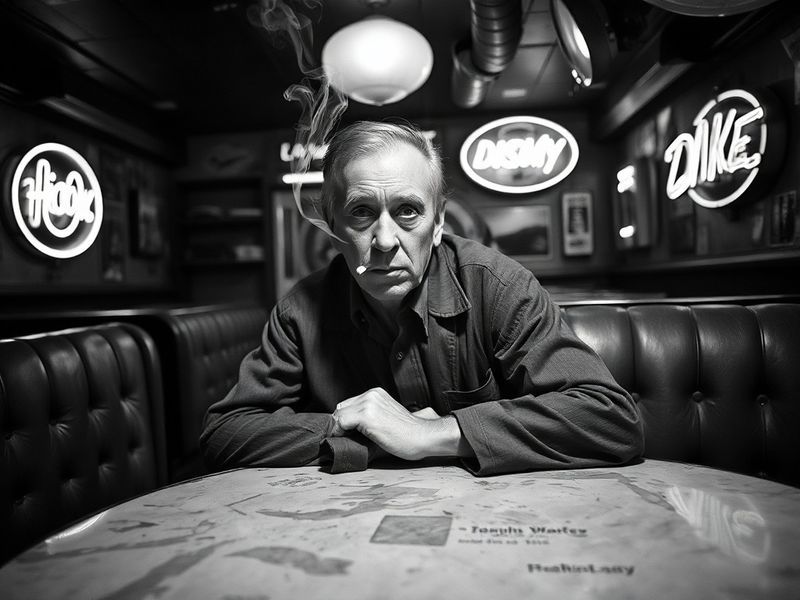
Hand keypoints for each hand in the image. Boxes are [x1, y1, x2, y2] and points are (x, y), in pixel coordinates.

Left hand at [331, 388, 449, 459]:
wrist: (422, 437)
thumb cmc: (408, 433)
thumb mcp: (386, 417)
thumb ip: (370, 415)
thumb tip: (350, 426)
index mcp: (376, 394)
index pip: (349, 404)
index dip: (344, 419)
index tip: (345, 432)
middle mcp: (371, 395)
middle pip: (342, 408)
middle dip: (340, 423)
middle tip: (345, 437)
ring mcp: (369, 404)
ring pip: (340, 415)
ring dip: (340, 428)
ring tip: (348, 439)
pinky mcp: (366, 415)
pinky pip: (341, 422)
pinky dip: (340, 432)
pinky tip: (350, 438)